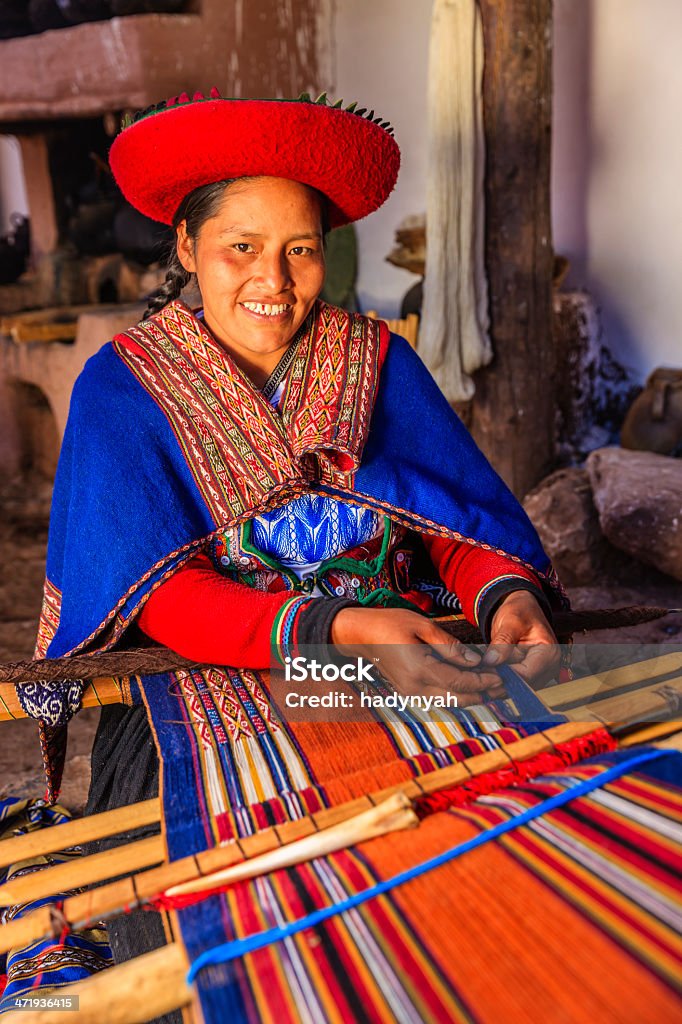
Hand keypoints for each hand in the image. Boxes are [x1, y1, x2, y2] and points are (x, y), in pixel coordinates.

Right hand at [331, 607, 503, 705]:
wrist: (360, 636)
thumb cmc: (390, 624)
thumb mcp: (421, 626)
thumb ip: (449, 645)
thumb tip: (475, 661)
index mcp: (420, 670)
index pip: (460, 682)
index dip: (483, 681)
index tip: (502, 677)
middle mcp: (415, 688)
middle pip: (458, 699)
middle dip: (483, 694)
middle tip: (505, 688)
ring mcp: (411, 694)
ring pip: (450, 703)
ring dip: (472, 697)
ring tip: (494, 689)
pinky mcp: (409, 694)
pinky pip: (439, 699)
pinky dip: (457, 695)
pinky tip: (471, 687)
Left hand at [483, 590, 558, 687]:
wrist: (522, 609)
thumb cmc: (521, 610)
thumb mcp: (511, 621)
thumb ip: (503, 641)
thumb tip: (491, 661)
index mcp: (549, 653)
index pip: (527, 674)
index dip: (504, 676)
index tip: (483, 672)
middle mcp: (547, 667)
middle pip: (521, 684)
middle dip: (497, 680)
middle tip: (475, 675)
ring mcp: (537, 673)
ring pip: (514, 685)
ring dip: (495, 681)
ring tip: (476, 672)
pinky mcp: (526, 675)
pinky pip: (511, 681)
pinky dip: (496, 677)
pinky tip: (482, 671)